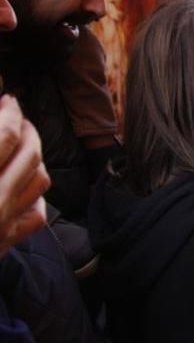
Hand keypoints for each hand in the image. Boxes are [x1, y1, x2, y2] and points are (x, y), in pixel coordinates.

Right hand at [0, 97, 49, 255]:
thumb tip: (3, 120)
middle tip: (18, 117)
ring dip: (35, 157)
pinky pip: (35, 213)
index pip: (7, 136)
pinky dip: (35, 194)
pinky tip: (24, 184)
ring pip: (40, 181)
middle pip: (29, 155)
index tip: (9, 99)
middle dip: (28, 129)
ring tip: (23, 145)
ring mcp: (2, 224)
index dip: (11, 112)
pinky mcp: (4, 243)